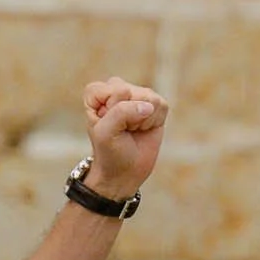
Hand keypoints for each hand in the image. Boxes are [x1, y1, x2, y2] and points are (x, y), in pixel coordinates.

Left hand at [83, 79, 167, 202]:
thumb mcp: (105, 133)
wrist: (125, 171)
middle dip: (129, 116)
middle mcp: (117, 89)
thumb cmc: (109, 151)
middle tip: (123, 130)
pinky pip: (162, 105)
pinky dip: (155, 121)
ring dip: (143, 120)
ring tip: (133, 130)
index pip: (113, 90)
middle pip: (131, 92)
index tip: (108, 126)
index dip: (112, 110)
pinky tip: (145, 129)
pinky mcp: (155, 104)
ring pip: (149, 98)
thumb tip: (148, 106)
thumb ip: (121, 112)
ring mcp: (137, 94)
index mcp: (97, 93)